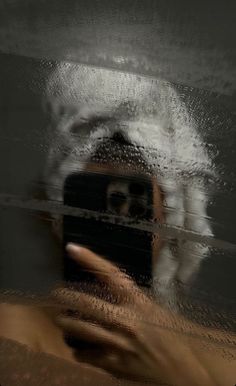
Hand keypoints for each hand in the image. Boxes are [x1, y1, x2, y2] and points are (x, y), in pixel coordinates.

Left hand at [53, 243, 216, 385]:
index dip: (89, 259)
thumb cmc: (175, 334)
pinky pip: (86, 355)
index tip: (71, 248)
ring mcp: (118, 344)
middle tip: (55, 294)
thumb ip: (132, 303)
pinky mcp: (115, 366)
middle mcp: (126, 320)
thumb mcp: (154, 311)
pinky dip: (79, 350)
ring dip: (66, 323)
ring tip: (59, 319)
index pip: (110, 274)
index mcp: (138, 302)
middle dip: (66, 297)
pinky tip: (78, 348)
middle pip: (87, 303)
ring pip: (81, 330)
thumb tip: (110, 293)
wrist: (188, 367)